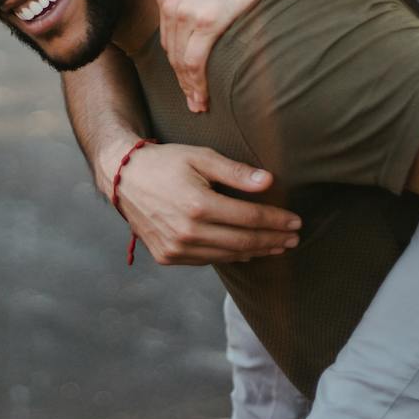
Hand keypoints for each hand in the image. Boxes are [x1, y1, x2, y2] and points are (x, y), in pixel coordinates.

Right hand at [108, 140, 299, 265]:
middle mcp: (187, 232)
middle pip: (243, 241)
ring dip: (256, 251)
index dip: (276, 221)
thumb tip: (268, 182)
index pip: (250, 218)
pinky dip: (230, 255)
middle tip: (294, 238)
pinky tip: (245, 250)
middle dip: (273, 240)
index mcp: (198, 205)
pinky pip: (207, 260)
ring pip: (227, 255)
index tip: (295, 221)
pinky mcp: (167, 256)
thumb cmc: (164, 162)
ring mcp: (176, 248)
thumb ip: (235, 172)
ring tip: (276, 246)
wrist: (122, 178)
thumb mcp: (200, 157)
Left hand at [152, 0, 278, 112]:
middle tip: (188, 94)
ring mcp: (184, 12)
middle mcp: (168, 0)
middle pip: (170, 47)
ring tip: (196, 103)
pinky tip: (201, 99)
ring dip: (187, 85)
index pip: (166, 28)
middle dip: (177, 74)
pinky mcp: (204, 24)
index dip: (174, 51)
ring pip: (179, 59)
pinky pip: (194, 62)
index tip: (182, 68)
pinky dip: (195, 84)